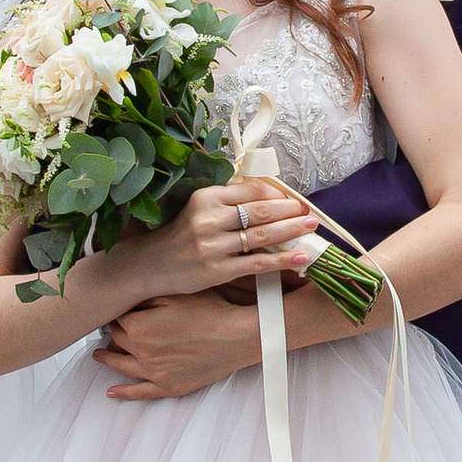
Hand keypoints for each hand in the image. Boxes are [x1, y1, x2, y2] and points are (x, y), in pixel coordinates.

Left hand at [93, 293, 266, 400]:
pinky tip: (112, 393)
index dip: (117, 312)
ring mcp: (155, 373)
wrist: (238, 335)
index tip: (115, 308)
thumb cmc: (211, 310)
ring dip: (108, 360)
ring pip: (122, 366)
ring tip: (99, 355)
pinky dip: (125, 393)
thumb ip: (145, 297)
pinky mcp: (170, 386)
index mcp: (138, 328)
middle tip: (107, 327)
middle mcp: (141, 353)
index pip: (117, 319)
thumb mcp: (175, 293)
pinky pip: (141, 393)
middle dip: (112, 333)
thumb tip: (125, 301)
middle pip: (118, 341)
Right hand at [118, 175, 315, 305]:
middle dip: (290, 210)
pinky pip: (257, 264)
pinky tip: (300, 258)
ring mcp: (213, 246)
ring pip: (262, 236)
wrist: (150, 265)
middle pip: (260, 211)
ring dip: (291, 231)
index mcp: (205, 197)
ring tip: (311, 228)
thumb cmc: (179, 235)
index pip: (250, 191)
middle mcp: (209, 219)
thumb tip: (267, 195)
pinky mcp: (217, 270)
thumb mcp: (197, 207)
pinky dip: (282, 261)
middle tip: (310, 212)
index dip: (276, 194)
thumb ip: (226, 200)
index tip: (292, 198)